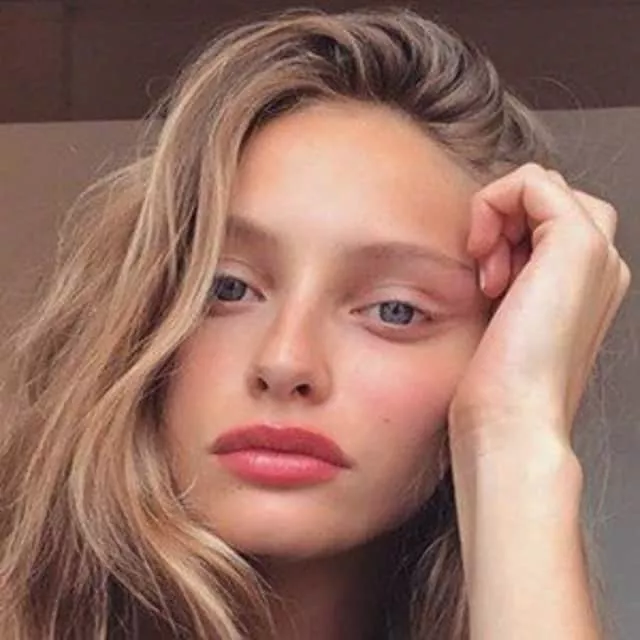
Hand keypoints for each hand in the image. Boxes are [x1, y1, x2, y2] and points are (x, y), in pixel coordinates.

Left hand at [448, 163, 630, 454]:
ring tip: (489, 269)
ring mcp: (595, 252)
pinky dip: (493, 207)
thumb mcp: (502, 319)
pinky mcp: (578, 243)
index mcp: (584, 284)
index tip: (485, 280)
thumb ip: (510, 275)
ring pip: (540, 185)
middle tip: (488, 272)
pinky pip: (530, 181)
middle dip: (505, 221)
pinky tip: (484, 256)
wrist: (513, 419)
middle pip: (546, 198)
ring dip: (498, 215)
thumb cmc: (500, 384)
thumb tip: (486, 247)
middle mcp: (600, 265)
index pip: (545, 218)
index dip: (505, 233)